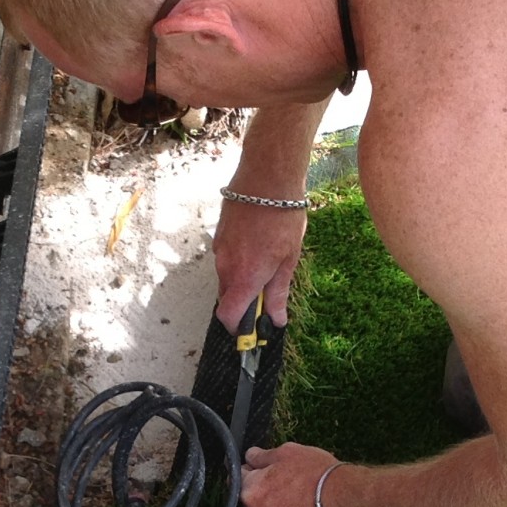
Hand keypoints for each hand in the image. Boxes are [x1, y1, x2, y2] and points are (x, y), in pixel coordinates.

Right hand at [214, 197, 304, 329]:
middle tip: (268, 294)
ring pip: (226, 278)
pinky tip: (258, 245)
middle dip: (244, 303)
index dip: (238, 329)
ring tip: (267, 261)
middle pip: (227, 299)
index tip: (252, 330)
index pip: (228, 316)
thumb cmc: (283, 216)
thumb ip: (278, 292)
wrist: (267, 176)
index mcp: (245, 277)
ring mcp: (219, 250)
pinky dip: (238, 262)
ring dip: (242, 281)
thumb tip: (276, 320)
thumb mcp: (288, 258)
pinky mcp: (218, 236)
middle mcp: (226, 267)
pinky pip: (225, 260)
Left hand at [239, 442, 343, 506]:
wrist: (345, 503)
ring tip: (301, 495)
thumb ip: (263, 456)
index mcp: (250, 492)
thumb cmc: (315, 474)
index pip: (239, 476)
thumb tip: (250, 456)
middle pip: (253, 499)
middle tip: (287, 479)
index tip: (262, 465)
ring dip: (278, 506)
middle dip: (265, 489)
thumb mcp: (287, 452)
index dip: (251, 468)